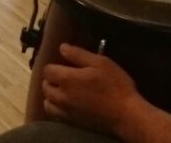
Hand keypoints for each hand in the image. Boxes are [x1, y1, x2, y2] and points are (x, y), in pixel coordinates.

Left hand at [36, 44, 150, 134]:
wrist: (125, 114)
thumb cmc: (115, 85)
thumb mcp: (100, 63)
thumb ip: (78, 54)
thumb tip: (62, 47)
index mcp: (67, 79)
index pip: (47, 70)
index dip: (53, 66)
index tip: (62, 65)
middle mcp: (61, 96)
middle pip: (45, 87)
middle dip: (50, 80)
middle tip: (62, 77)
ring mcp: (65, 111)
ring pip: (48, 103)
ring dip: (51, 96)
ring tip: (62, 91)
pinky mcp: (72, 122)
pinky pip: (55, 115)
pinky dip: (56, 108)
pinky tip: (67, 104)